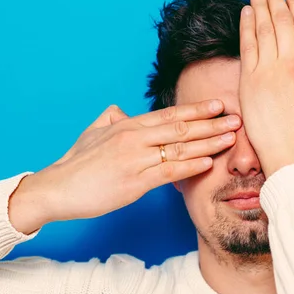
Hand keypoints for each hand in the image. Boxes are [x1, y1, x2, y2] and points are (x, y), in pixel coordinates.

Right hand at [8, 101, 240, 233]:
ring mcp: (135, 159)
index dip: (196, 110)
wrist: (56, 188)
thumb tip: (122, 111)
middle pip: (181, 127)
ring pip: (179, 148)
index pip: (169, 114)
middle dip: (212, 123)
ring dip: (209, 142)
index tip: (218, 105)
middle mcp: (134, 138)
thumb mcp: (93, 131)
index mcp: (128, 125)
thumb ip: (111, 118)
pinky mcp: (134, 182)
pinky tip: (209, 162)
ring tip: (232, 138)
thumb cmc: (76, 162)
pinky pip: (168, 172)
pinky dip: (191, 167)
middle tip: (237, 118)